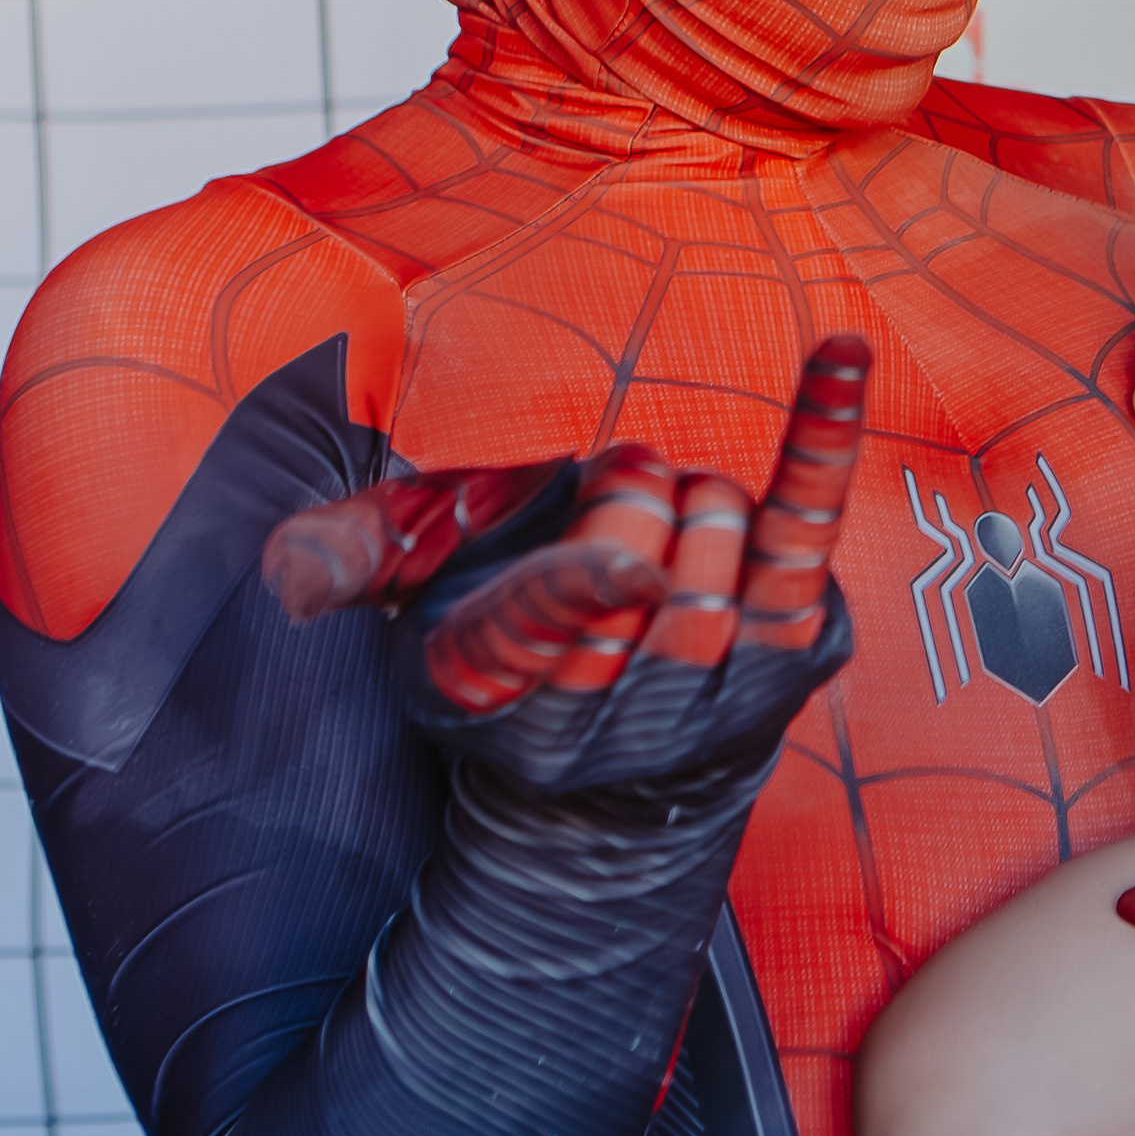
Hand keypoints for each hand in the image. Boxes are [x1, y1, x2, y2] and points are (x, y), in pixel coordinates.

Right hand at [264, 336, 867, 787]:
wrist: (617, 782)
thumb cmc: (506, 643)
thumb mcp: (413, 604)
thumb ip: (354, 557)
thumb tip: (291, 572)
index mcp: (495, 692)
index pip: (543, 630)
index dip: (582, 591)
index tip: (628, 569)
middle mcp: (613, 714)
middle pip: (645, 560)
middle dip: (627, 497)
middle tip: (616, 508)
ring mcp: (718, 692)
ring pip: (722, 542)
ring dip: (693, 498)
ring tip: (670, 531)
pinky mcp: (798, 650)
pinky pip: (813, 526)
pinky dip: (824, 436)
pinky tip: (843, 353)